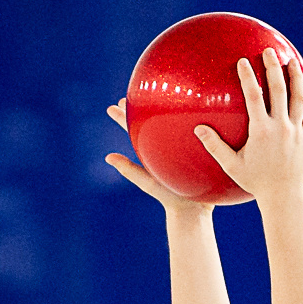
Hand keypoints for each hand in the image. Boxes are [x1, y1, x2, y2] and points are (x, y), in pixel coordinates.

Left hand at [104, 101, 208, 215]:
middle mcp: (163, 148)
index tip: (114, 105)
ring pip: (169, 125)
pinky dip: (187, 120)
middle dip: (140, 108)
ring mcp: (179, 150)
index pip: (132, 129)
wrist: (193, 209)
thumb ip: (129, 170)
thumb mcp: (148, 181)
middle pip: (149, 123)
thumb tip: (108, 157)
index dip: (123, 117)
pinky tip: (191, 111)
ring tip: (157, 97)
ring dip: (162, 110)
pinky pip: (190, 133)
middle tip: (132, 94)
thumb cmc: (169, 197)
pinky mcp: (195, 152)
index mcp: (150, 151)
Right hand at [196, 48, 302, 204]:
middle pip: (278, 89)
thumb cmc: (255, 182)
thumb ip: (215, 146)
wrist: (283, 197)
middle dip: (274, 67)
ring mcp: (295, 131)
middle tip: (269, 51)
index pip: (254, 96)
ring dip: (295, 78)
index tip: (243, 61)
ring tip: (292, 62)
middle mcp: (280, 126)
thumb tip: (198, 129)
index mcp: (261, 130)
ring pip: (298, 98)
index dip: (248, 76)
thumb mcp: (231, 165)